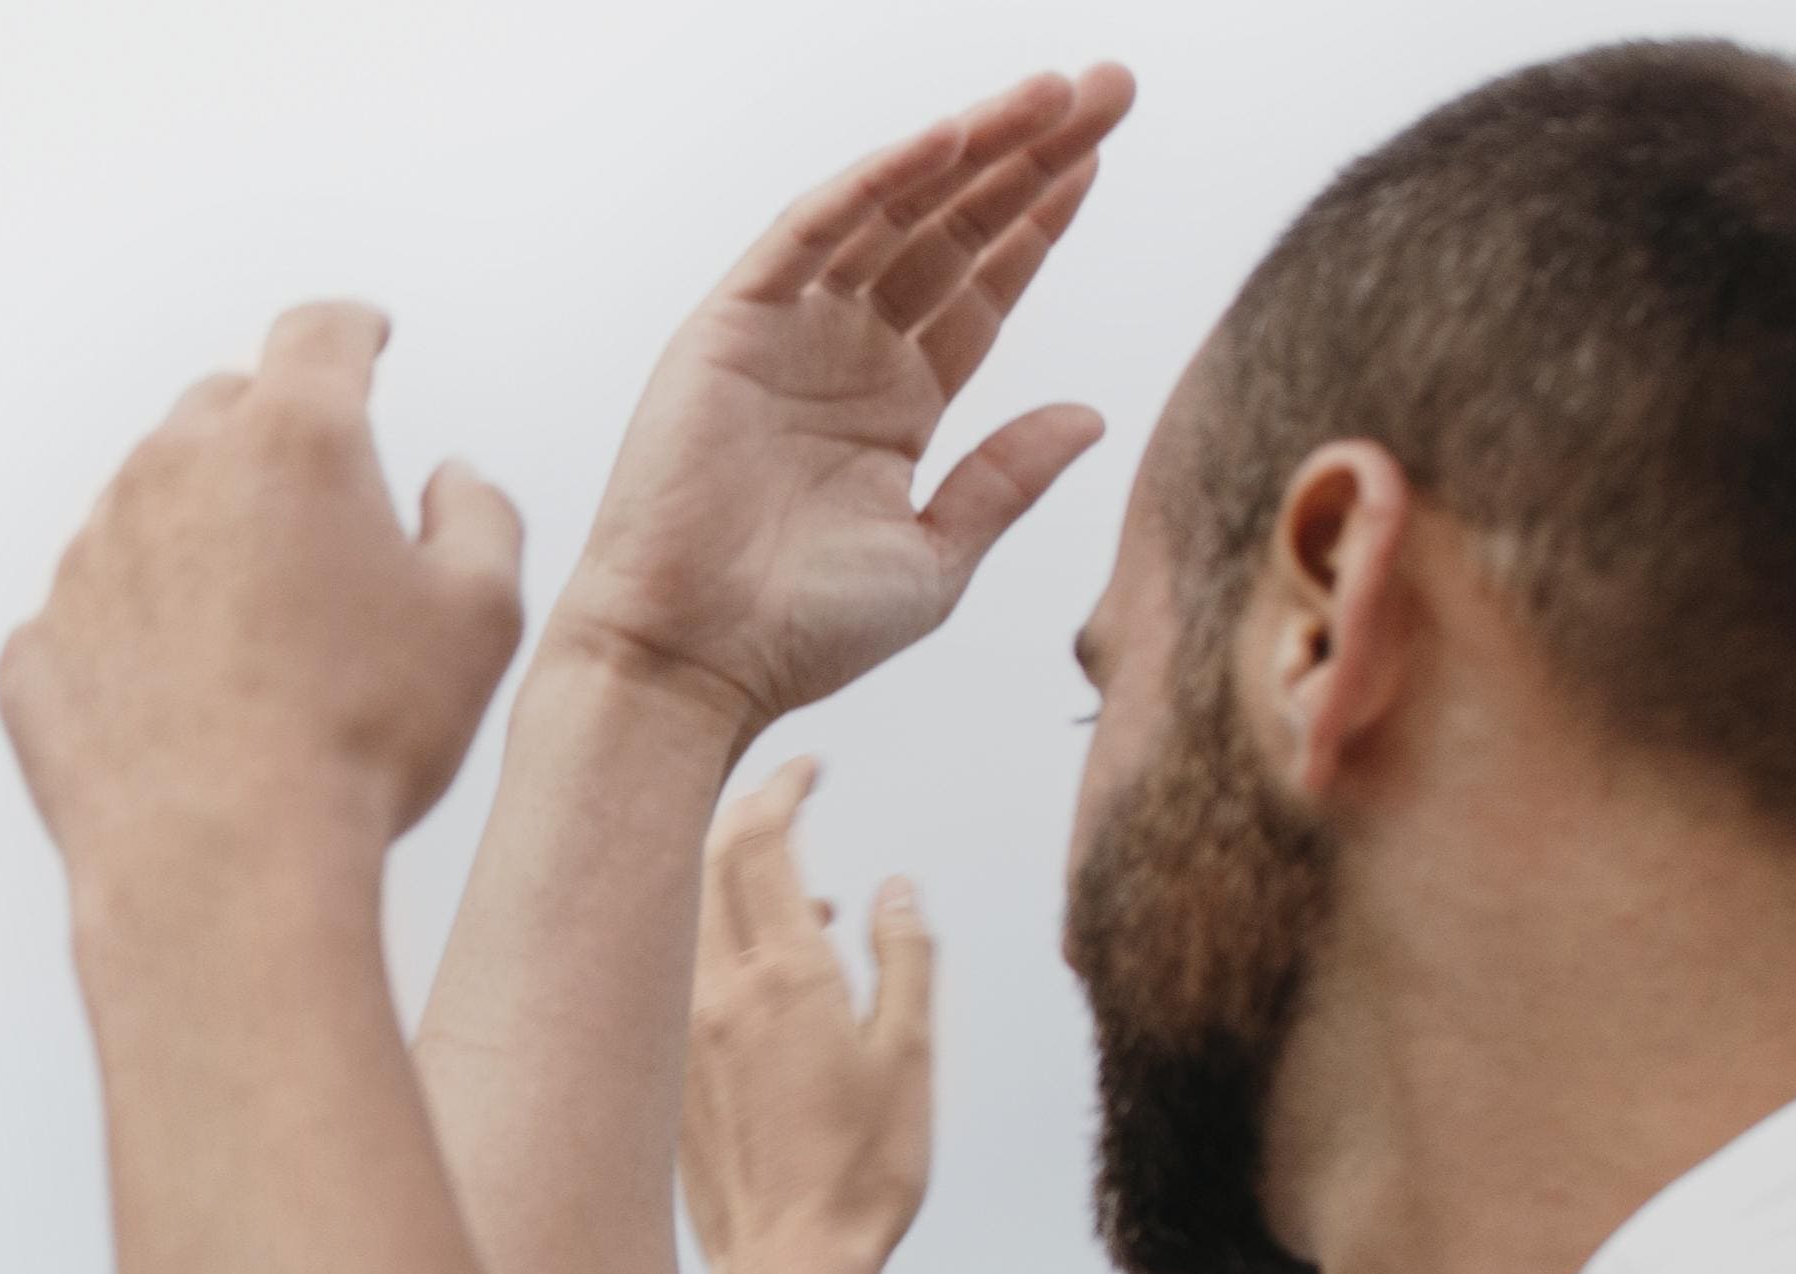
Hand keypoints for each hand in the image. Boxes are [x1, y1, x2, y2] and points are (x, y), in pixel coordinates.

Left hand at [0, 303, 524, 906]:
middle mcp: (171, 471)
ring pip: (143, 507)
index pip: (320, 333)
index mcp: (292, 437)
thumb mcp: (479, 617)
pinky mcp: (37, 647)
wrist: (219, 863)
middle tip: (309, 497)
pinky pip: (89, 614)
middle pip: (219, 408)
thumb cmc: (360, 739)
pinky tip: (177, 694)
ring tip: (249, 620)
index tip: (364, 341)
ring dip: (193, 534)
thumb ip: (479, 518)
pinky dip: (130, 633)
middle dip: (267, 433)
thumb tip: (450, 479)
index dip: (353, 332)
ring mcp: (89, 558)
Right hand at [550, 69, 1134, 736]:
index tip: (1098, 156)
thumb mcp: (936, 557)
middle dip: (1029, 158)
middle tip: (1107, 86)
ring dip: (972, 147)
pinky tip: (948, 138)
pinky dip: (875, 181)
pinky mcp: (728, 328)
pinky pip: (810, 232)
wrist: (688, 664)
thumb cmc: (797, 634)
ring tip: (1053, 91)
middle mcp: (842, 357)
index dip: (1039, 222)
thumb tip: (1091, 415)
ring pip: (892, 214)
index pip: (981, 289)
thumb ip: (1007, 478)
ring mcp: (785, 336)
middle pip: (951, 232)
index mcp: (892, 407)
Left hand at [680, 758, 933, 1273]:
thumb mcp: (911, 1054)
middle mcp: (715, 992)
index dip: (781, 787)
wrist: (786, 1266)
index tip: (810, 766)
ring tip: (809, 900)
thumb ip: (905, 955)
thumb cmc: (864, 1172)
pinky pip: (681, 970)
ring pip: (686, 915)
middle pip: (705, 861)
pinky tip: (780, 973)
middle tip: (793, 799)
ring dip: (736, 881)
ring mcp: (679, 1030)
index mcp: (784, 979)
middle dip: (746, 815)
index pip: (760, 841)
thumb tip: (894, 884)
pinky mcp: (666, 1067)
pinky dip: (722, 941)